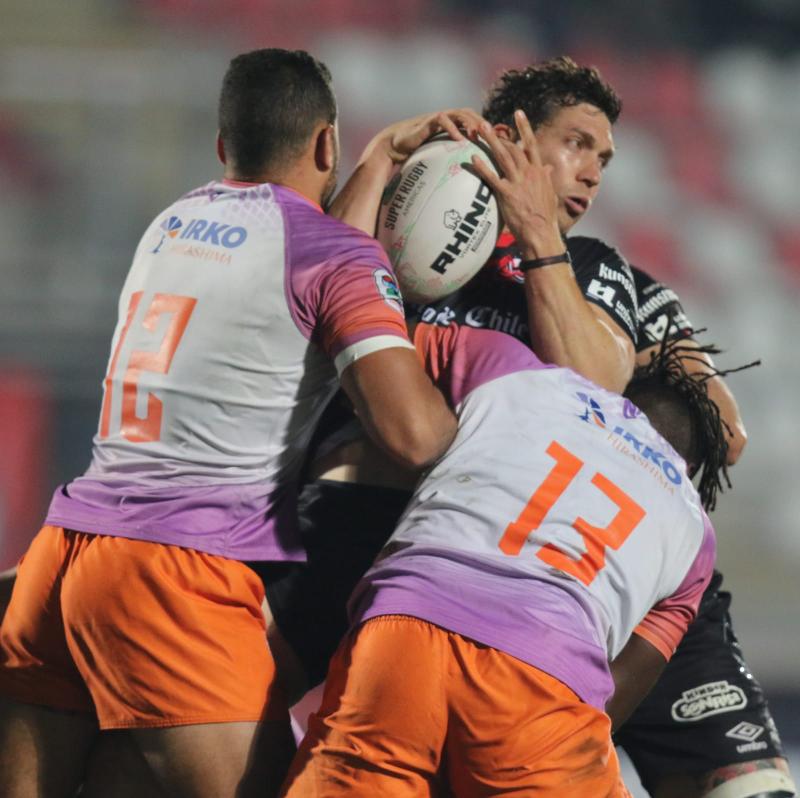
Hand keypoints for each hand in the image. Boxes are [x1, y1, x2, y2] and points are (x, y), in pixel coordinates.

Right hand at [363, 108, 485, 164]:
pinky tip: (460, 140)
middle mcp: (447, 119)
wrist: (394, 146)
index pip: (473, 122)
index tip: (497, 141)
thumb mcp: (434, 158)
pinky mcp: (429, 120)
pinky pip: (444, 120)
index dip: (485, 129)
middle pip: (471, 114)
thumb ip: (448, 161)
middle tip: (494, 136)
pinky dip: (453, 128)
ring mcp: (438, 118)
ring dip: (471, 122)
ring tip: (479, 134)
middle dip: (482, 122)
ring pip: (460, 113)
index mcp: (452, 125)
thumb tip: (462, 182)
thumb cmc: (414, 154)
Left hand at [470, 109, 562, 259]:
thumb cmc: (545, 216)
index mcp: (539, 172)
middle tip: (483, 123)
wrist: (541, 233)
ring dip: (490, 142)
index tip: (518, 113)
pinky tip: (473, 158)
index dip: (525, 127)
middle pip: (512, 147)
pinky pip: (492, 177)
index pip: (531, 144)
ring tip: (478, 130)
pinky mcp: (507, 194)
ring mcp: (518, 183)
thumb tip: (548, 169)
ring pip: (503, 157)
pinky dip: (483, 167)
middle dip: (498, 134)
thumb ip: (546, 179)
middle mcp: (529, 173)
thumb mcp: (549, 194)